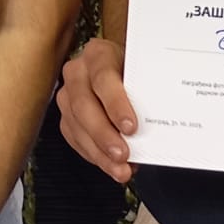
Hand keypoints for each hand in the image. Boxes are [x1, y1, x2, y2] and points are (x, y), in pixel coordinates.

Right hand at [56, 37, 136, 183]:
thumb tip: (157, 122)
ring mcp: (68, 94)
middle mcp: (78, 72)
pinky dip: (94, 155)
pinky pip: (75, 139)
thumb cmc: (133, 68)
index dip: (116, 104)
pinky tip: (111, 165)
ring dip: (99, 152)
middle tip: (123, 154)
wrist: (121, 68)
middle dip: (104, 134)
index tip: (131, 127)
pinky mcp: (66, 116)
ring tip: (120, 169)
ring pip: (76, 126)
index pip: (103, 78)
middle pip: (84, 105)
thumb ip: (146, 90)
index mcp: (98, 54)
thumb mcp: (141, 69)